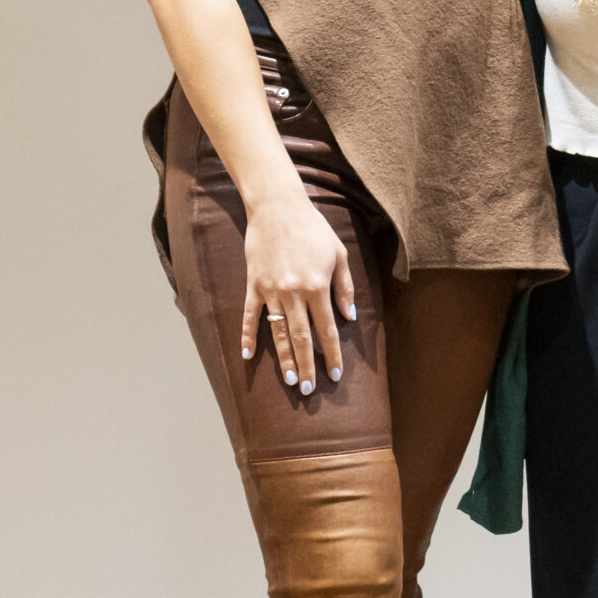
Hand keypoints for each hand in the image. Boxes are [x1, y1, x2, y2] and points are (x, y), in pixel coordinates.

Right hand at [239, 189, 355, 395]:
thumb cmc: (313, 230)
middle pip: (301, 337)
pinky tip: (248, 356)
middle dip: (306, 366)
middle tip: (308, 390)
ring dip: (283, 359)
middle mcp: (293, 293)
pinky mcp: (253, 285)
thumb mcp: (339, 254)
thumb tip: (349, 316)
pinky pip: (250, 316)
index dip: (331, 354)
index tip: (334, 374)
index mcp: (317, 287)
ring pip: (277, 332)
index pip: (326, 329)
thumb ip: (344, 287)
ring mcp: (270, 291)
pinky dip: (249, 336)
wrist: (278, 208)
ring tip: (288, 381)